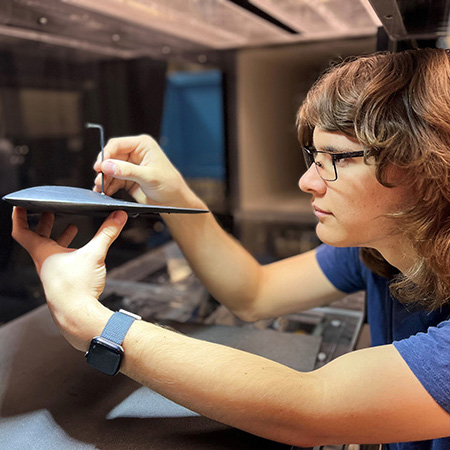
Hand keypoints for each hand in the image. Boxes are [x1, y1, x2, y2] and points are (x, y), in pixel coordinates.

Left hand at [11, 207, 127, 350]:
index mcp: (43, 252)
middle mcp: (44, 262)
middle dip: (44, 223)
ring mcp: (53, 273)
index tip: (20, 205)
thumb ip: (107, 233)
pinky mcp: (63, 281)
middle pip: (37, 238)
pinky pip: (62, 261)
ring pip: (51, 250)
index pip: (22, 231)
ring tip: (71, 228)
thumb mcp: (94, 254)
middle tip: (50, 212)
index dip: (19, 216)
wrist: (77, 316)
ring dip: (59, 238)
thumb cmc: (76, 289)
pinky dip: (69, 251)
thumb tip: (117, 217)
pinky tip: (82, 252)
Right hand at [93, 135, 198, 207]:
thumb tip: (107, 165)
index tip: (99, 166)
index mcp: (143, 145)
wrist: (174, 202)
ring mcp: (131, 166)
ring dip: (105, 179)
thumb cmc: (169, 185)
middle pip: (111, 157)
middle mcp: (136, 153)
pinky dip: (108, 186)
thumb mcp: (148, 177)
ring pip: (110, 169)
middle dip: (104, 169)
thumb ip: (127, 171)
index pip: (118, 144)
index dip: (106, 154)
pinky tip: (106, 192)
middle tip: (99, 179)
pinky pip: (113, 180)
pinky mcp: (128, 179)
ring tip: (101, 188)